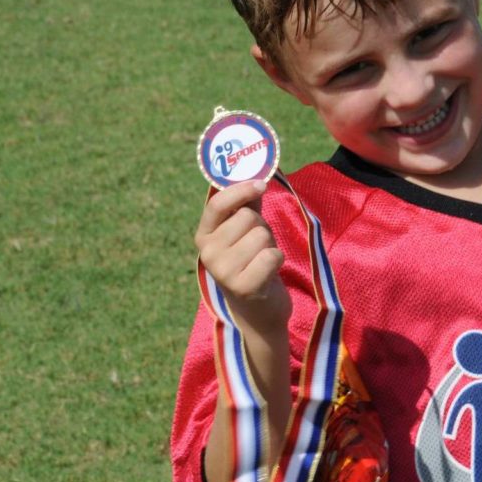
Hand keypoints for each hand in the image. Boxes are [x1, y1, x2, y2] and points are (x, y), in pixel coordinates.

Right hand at [194, 179, 289, 330]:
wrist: (258, 309)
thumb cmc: (253, 262)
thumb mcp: (246, 232)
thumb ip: (248, 204)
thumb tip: (258, 173)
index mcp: (204, 235)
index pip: (217, 204)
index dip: (240, 190)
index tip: (261, 184)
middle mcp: (208, 252)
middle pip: (249, 218)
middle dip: (262, 227)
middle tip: (259, 246)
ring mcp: (223, 271)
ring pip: (262, 235)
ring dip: (270, 245)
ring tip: (262, 260)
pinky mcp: (243, 286)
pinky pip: (272, 255)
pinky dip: (277, 260)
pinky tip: (269, 273)